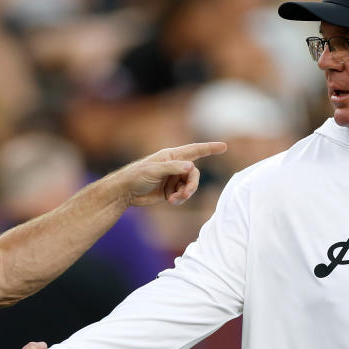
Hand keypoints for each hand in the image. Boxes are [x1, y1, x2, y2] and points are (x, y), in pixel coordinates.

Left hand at [112, 142, 226, 206]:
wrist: (125, 192)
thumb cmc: (136, 176)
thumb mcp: (154, 170)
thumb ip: (173, 168)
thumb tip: (191, 167)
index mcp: (171, 156)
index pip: (195, 150)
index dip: (209, 148)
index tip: (224, 146)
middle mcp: (174, 166)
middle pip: (194, 174)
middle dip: (192, 185)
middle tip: (185, 194)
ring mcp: (173, 179)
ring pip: (189, 186)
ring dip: (184, 194)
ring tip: (173, 200)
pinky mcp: (170, 191)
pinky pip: (182, 195)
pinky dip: (179, 199)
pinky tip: (170, 201)